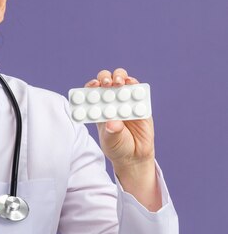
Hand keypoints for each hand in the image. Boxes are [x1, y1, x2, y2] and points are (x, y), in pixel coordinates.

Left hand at [85, 68, 160, 210]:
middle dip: (105, 78)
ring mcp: (126, 101)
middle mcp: (111, 101)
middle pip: (106, 82)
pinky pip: (138, 92)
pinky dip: (136, 86)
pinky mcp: (140, 104)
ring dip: (120, 77)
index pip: (92, 92)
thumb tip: (113, 123)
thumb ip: (112, 132)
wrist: (134, 156)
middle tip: (107, 83)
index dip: (91, 85)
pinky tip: (133, 85)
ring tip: (119, 82)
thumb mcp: (110, 141)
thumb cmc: (116, 146)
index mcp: (98, 108)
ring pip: (123, 82)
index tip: (93, 85)